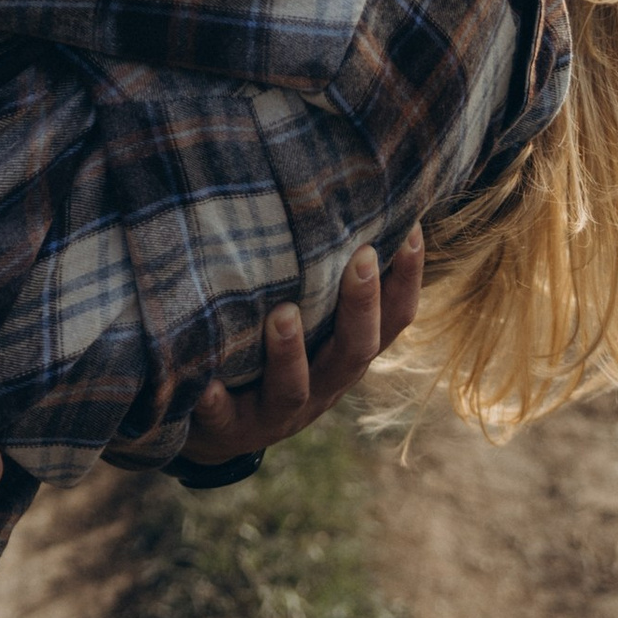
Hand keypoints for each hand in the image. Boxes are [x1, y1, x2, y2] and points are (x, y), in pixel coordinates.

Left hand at [179, 228, 426, 471]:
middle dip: (361, 306)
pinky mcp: (231, 430)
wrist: (221, 429)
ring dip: (290, 353)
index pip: (393, 320)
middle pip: (354, 351)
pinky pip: (225, 419)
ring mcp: (278, 413)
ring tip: (282, 314)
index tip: (412, 231)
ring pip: (294, 388)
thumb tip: (346, 187)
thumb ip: (324, 273)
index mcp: (347, 354)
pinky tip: (206, 386)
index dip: (408, 281)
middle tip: (362, 257)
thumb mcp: (311, 318)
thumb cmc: (273, 351)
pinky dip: (216, 403)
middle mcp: (323, 385)